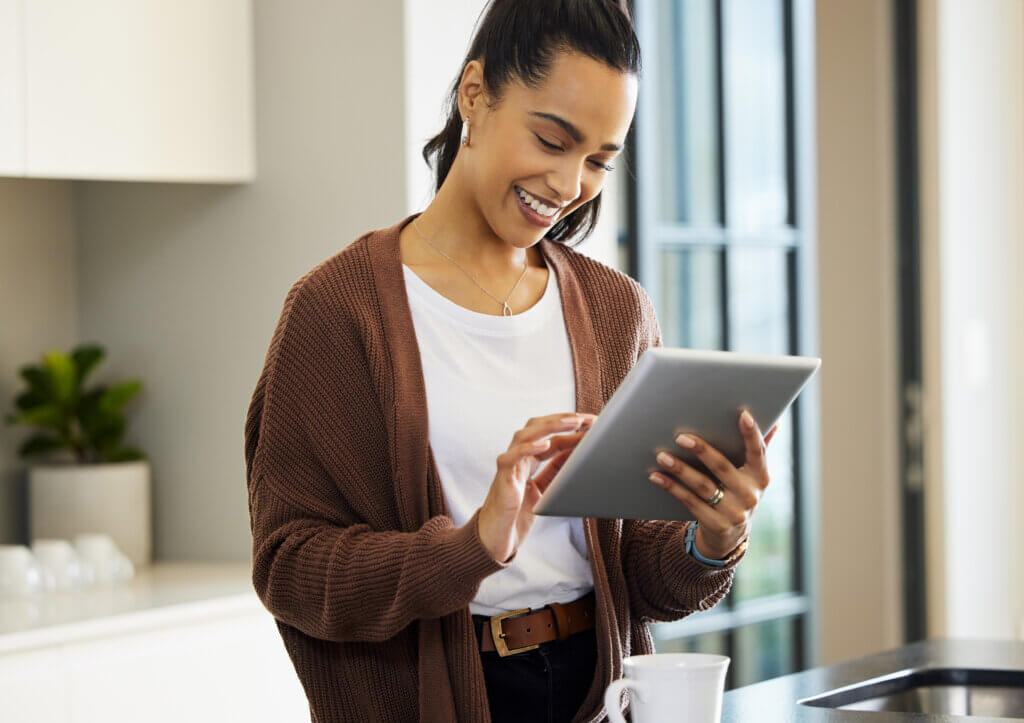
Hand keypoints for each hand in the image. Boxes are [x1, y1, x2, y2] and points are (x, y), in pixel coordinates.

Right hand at [477, 412, 596, 562]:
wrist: (497, 537)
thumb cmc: (518, 513)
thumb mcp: (545, 488)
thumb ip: (557, 470)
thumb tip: (578, 452)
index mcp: (528, 459)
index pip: (551, 436)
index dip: (571, 428)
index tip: (593, 423)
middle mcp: (517, 457)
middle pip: (537, 427)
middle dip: (562, 419)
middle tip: (587, 418)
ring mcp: (509, 465)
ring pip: (525, 435)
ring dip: (550, 426)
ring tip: (572, 423)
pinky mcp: (502, 478)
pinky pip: (511, 457)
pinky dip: (527, 448)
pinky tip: (544, 444)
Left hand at [648, 410, 778, 559]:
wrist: (730, 536)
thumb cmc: (738, 493)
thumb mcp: (751, 476)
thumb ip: (758, 450)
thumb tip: (775, 423)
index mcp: (761, 477)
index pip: (758, 452)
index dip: (752, 434)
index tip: (743, 414)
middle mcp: (750, 495)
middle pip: (722, 467)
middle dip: (701, 450)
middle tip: (680, 437)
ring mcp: (734, 512)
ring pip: (703, 486)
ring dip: (680, 469)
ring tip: (662, 456)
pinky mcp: (716, 524)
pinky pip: (690, 502)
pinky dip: (671, 488)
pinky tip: (656, 476)